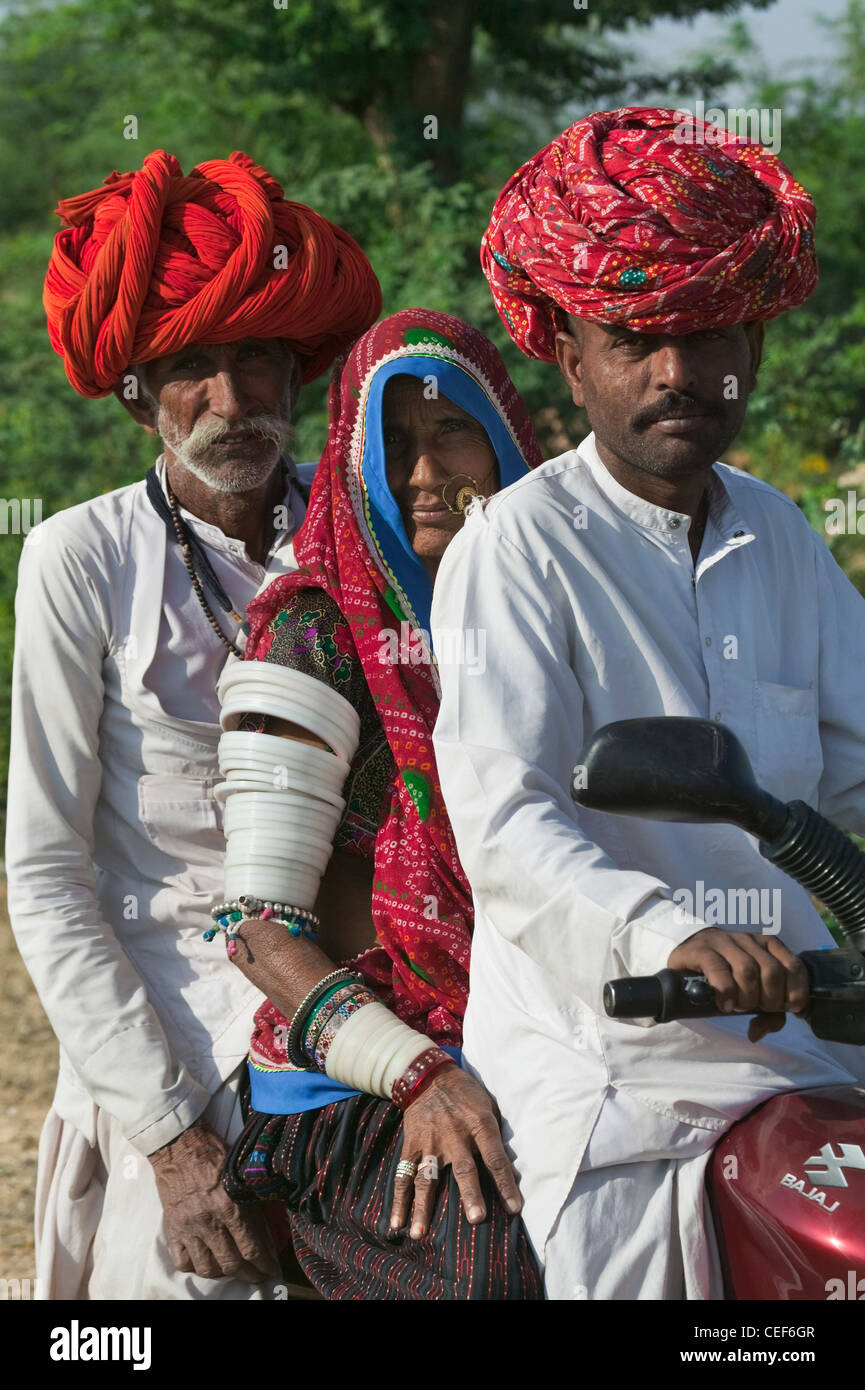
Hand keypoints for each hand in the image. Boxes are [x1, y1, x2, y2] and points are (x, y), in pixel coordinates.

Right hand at [148, 1117, 280, 1281]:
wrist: (178, 1144)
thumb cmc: (213, 1152)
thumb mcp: (241, 1173)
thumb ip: (252, 1202)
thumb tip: (265, 1230)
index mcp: (230, 1205)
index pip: (251, 1248)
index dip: (265, 1264)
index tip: (272, 1270)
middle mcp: (209, 1222)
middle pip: (232, 1263)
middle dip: (249, 1275)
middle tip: (258, 1275)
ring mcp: (188, 1228)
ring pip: (207, 1268)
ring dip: (223, 1274)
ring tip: (232, 1269)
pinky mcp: (172, 1228)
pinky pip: (182, 1261)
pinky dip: (194, 1267)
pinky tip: (204, 1261)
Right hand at [390, 1067, 522, 1238]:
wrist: (428, 1075)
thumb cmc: (466, 1094)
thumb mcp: (488, 1105)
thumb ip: (495, 1134)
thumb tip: (509, 1166)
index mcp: (479, 1124)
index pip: (495, 1157)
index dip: (506, 1183)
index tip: (514, 1208)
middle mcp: (454, 1134)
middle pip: (464, 1169)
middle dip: (471, 1194)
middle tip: (476, 1218)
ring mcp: (430, 1141)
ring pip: (427, 1178)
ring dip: (423, 1207)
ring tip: (420, 1233)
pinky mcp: (412, 1144)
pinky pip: (403, 1174)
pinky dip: (399, 1199)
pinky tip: (397, 1221)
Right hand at [667, 928, 808, 1042]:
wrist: (689, 956)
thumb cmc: (728, 976)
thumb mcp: (754, 993)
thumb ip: (768, 1014)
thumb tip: (756, 1033)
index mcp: (769, 945)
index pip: (794, 967)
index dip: (795, 992)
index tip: (786, 1008)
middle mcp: (750, 940)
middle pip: (772, 972)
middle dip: (768, 1000)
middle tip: (755, 1008)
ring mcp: (725, 942)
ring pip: (747, 971)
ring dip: (746, 997)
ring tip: (737, 1006)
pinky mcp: (702, 950)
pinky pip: (719, 971)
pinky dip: (726, 992)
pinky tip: (724, 1003)